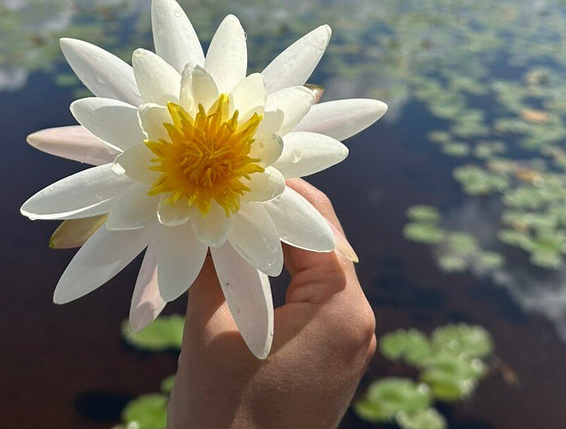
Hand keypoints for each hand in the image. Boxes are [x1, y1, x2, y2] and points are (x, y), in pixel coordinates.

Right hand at [167, 179, 376, 428]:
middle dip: (276, 214)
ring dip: (275, 243)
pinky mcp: (327, 359)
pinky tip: (239, 258)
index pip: (317, 227)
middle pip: (320, 244)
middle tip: (232, 182)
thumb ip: (215, 263)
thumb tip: (209, 209)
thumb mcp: (211, 331)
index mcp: (342, 311)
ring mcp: (345, 344)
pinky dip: (277, 276)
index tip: (243, 162)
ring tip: (231, 212)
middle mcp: (356, 323)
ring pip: (313, 270)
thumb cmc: (224, 417)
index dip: (280, 191)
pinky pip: (307, 299)